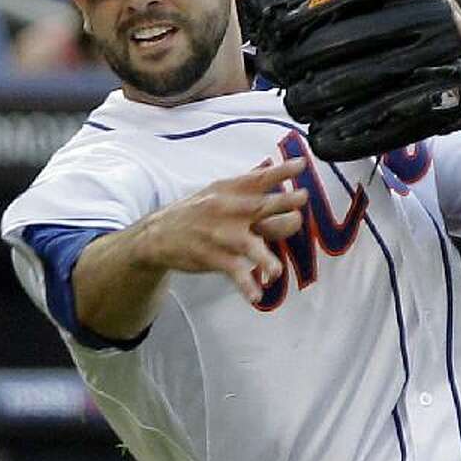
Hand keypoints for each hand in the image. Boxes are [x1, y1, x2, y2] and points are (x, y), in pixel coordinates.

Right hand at [148, 158, 308, 304]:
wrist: (158, 235)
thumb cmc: (195, 213)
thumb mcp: (216, 192)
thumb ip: (245, 186)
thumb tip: (270, 169)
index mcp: (230, 191)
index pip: (259, 177)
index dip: (281, 170)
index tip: (301, 164)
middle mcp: (227, 209)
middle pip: (260, 206)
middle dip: (283, 203)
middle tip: (302, 201)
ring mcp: (220, 234)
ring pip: (248, 245)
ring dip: (264, 258)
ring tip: (275, 272)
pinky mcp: (213, 257)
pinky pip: (234, 272)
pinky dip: (245, 285)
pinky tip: (256, 296)